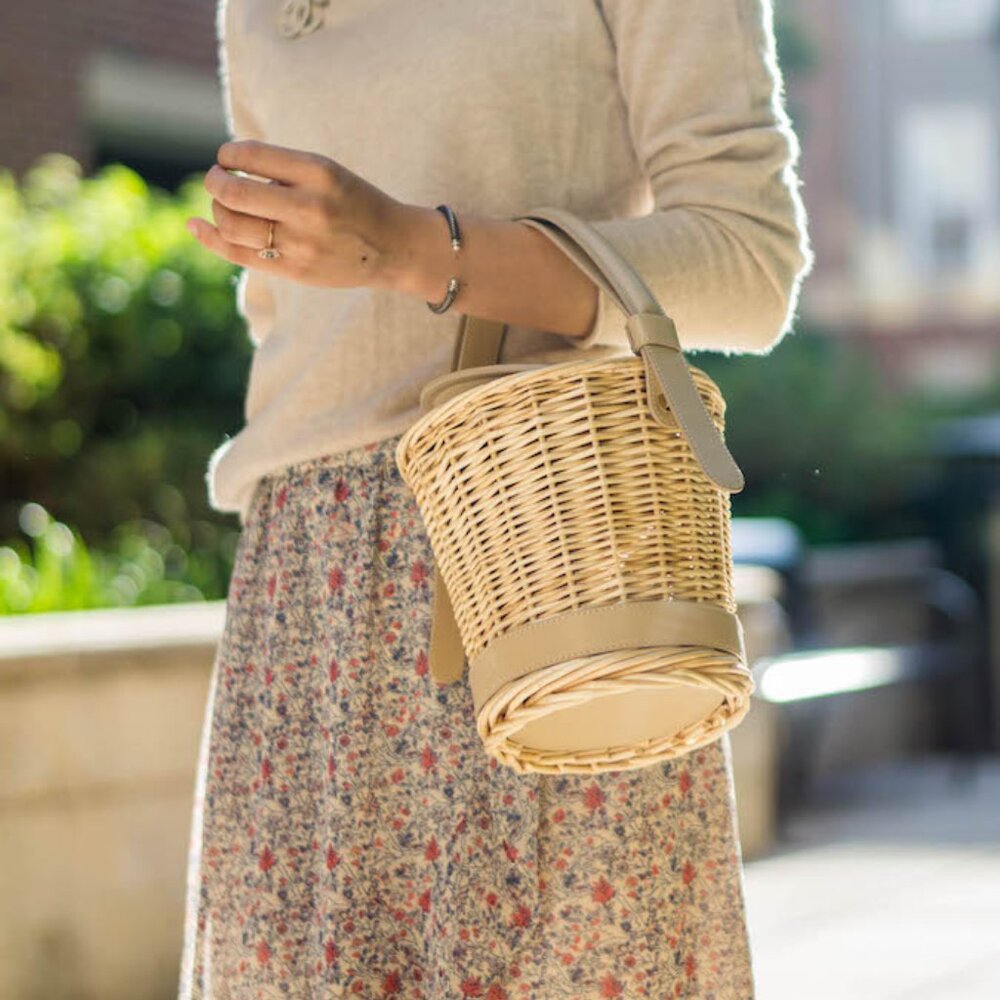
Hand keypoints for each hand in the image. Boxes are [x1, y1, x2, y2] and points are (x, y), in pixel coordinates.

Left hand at [186, 139, 420, 289]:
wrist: (392, 247)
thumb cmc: (352, 203)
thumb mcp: (327, 172)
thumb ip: (282, 168)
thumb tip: (224, 168)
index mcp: (318, 172)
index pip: (250, 155)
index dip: (228, 155)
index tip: (228, 158)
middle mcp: (309, 207)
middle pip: (233, 193)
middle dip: (214, 181)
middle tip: (216, 178)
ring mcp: (301, 243)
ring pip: (232, 225)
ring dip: (216, 209)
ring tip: (223, 204)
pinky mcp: (295, 270)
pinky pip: (239, 254)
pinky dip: (210, 238)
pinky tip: (196, 226)